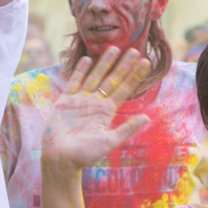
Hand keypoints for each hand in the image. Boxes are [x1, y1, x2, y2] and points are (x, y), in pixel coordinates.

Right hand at [40, 48, 152, 171]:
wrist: (60, 159)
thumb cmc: (85, 155)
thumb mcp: (109, 141)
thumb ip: (127, 129)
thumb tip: (147, 118)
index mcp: (107, 112)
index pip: (124, 89)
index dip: (134, 76)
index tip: (145, 62)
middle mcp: (95, 103)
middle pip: (112, 79)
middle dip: (123, 65)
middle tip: (134, 49)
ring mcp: (80, 101)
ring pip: (95, 77)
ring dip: (104, 63)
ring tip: (114, 48)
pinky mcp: (65, 101)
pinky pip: (74, 82)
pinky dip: (80, 71)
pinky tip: (87, 59)